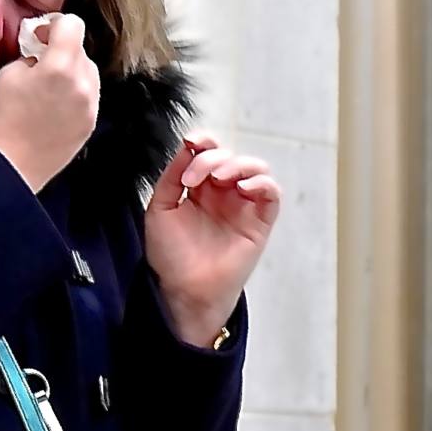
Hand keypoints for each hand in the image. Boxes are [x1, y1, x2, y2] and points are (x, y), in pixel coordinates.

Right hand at [0, 14, 98, 192]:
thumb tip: (43, 55)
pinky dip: (75, 93)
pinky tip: (54, 106)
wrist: (8, 168)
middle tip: (39, 62)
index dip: (55, 26)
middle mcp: (83, 84)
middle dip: (62, 50)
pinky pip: (88, 96)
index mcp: (60, 66)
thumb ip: (32, 57)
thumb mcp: (8, 74)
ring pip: (88, 74)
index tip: (40, 37)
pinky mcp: (90, 124)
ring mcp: (90, 106)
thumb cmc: (0, 119)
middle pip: (81, 50)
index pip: (73, 25)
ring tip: (48, 87)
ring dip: (72, 72)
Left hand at [144, 132, 279, 346]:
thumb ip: (172, 176)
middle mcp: (223, 193)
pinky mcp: (260, 222)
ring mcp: (243, 206)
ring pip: (255, 168)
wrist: (184, 289)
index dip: (204, 140)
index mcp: (200, 187)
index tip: (192, 142)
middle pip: (229, 156)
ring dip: (238, 165)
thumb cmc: (171, 254)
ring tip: (219, 179)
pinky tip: (242, 188)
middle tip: (193, 179)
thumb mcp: (160, 208)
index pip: (208, 152)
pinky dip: (261, 183)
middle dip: (211, 159)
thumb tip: (187, 146)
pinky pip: (271, 193)